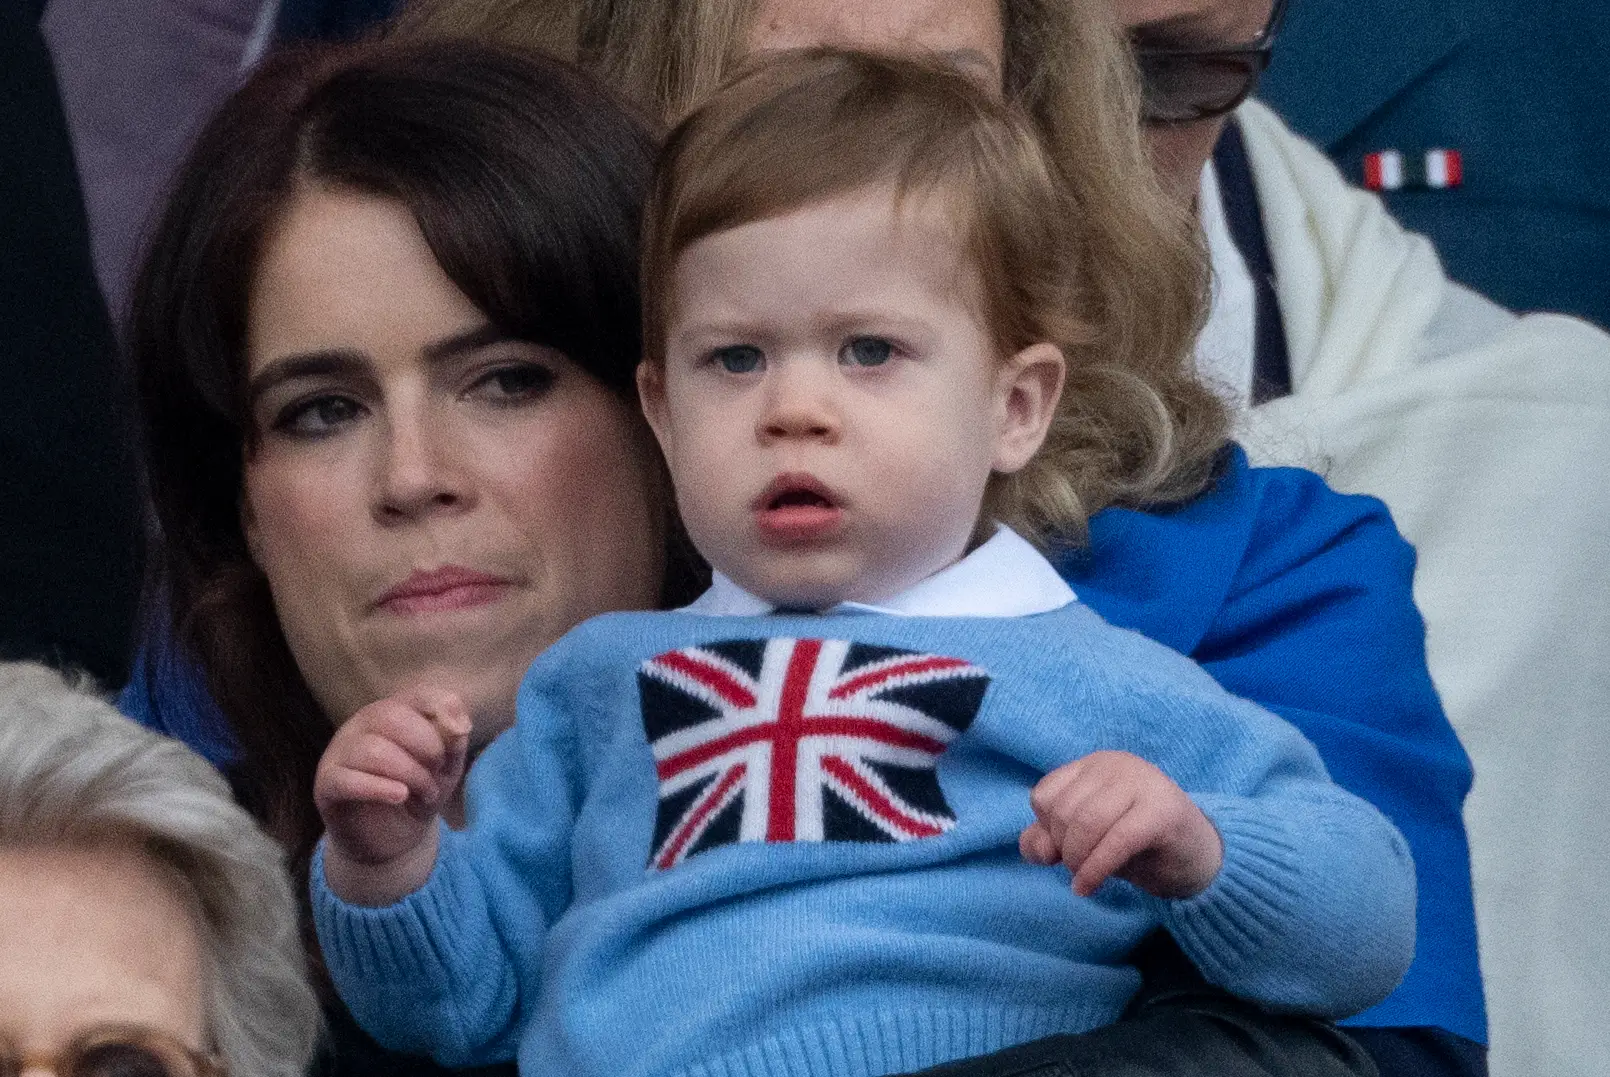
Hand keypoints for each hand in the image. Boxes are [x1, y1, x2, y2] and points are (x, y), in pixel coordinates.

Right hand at [314, 688, 470, 903]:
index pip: (416, 693)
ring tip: (427, 793)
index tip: (460, 733)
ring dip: (410, 773)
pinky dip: (378, 788)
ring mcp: (339, 753)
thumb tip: (459, 722)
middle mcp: (361, 726)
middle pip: (389, 715)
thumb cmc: (418, 794)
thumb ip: (453, 742)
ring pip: (371, 749)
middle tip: (439, 770)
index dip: (441, 708)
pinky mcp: (327, 785)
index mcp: (393, 713)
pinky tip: (399, 797)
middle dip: (426, 744)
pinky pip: (346, 779)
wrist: (392, 841)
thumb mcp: (446, 769)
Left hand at [1019, 750, 1223, 898]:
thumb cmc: (1137, 847)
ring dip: (1077, 861)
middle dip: (1063, 850)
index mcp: (1095, 764)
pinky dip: (1095, 870)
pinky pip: (1116, 841)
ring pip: (1086, 823)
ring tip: (1085, 878)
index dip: (1047, 831)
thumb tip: (1035, 849)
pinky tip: (1088, 888)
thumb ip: (1050, 841)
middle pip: (1063, 810)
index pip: (1045, 795)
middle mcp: (1117, 765)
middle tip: (1079, 869)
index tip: (1065, 852)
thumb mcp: (1086, 841)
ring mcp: (1143, 782)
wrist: (1200, 859)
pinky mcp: (1163, 810)